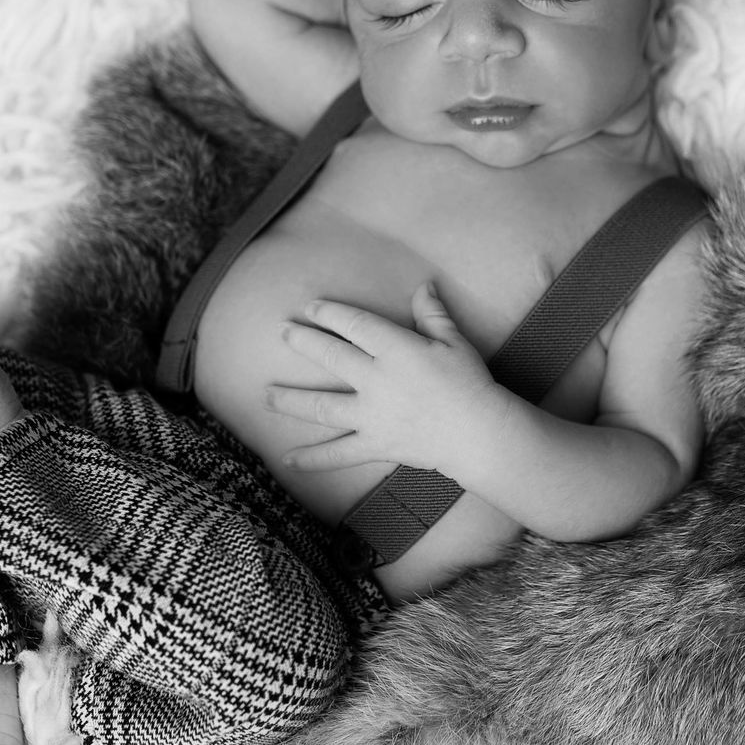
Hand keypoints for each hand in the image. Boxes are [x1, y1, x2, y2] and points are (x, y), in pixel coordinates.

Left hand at [265, 284, 517, 475]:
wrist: (478, 433)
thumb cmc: (470, 382)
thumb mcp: (453, 341)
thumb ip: (433, 313)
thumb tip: (423, 285)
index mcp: (396, 350)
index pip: (355, 325)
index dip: (330, 314)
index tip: (311, 307)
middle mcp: (377, 380)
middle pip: (331, 358)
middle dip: (303, 343)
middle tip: (283, 333)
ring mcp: (372, 415)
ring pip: (322, 406)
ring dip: (291, 400)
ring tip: (267, 395)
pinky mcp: (374, 444)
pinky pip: (338, 454)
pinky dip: (313, 459)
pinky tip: (288, 459)